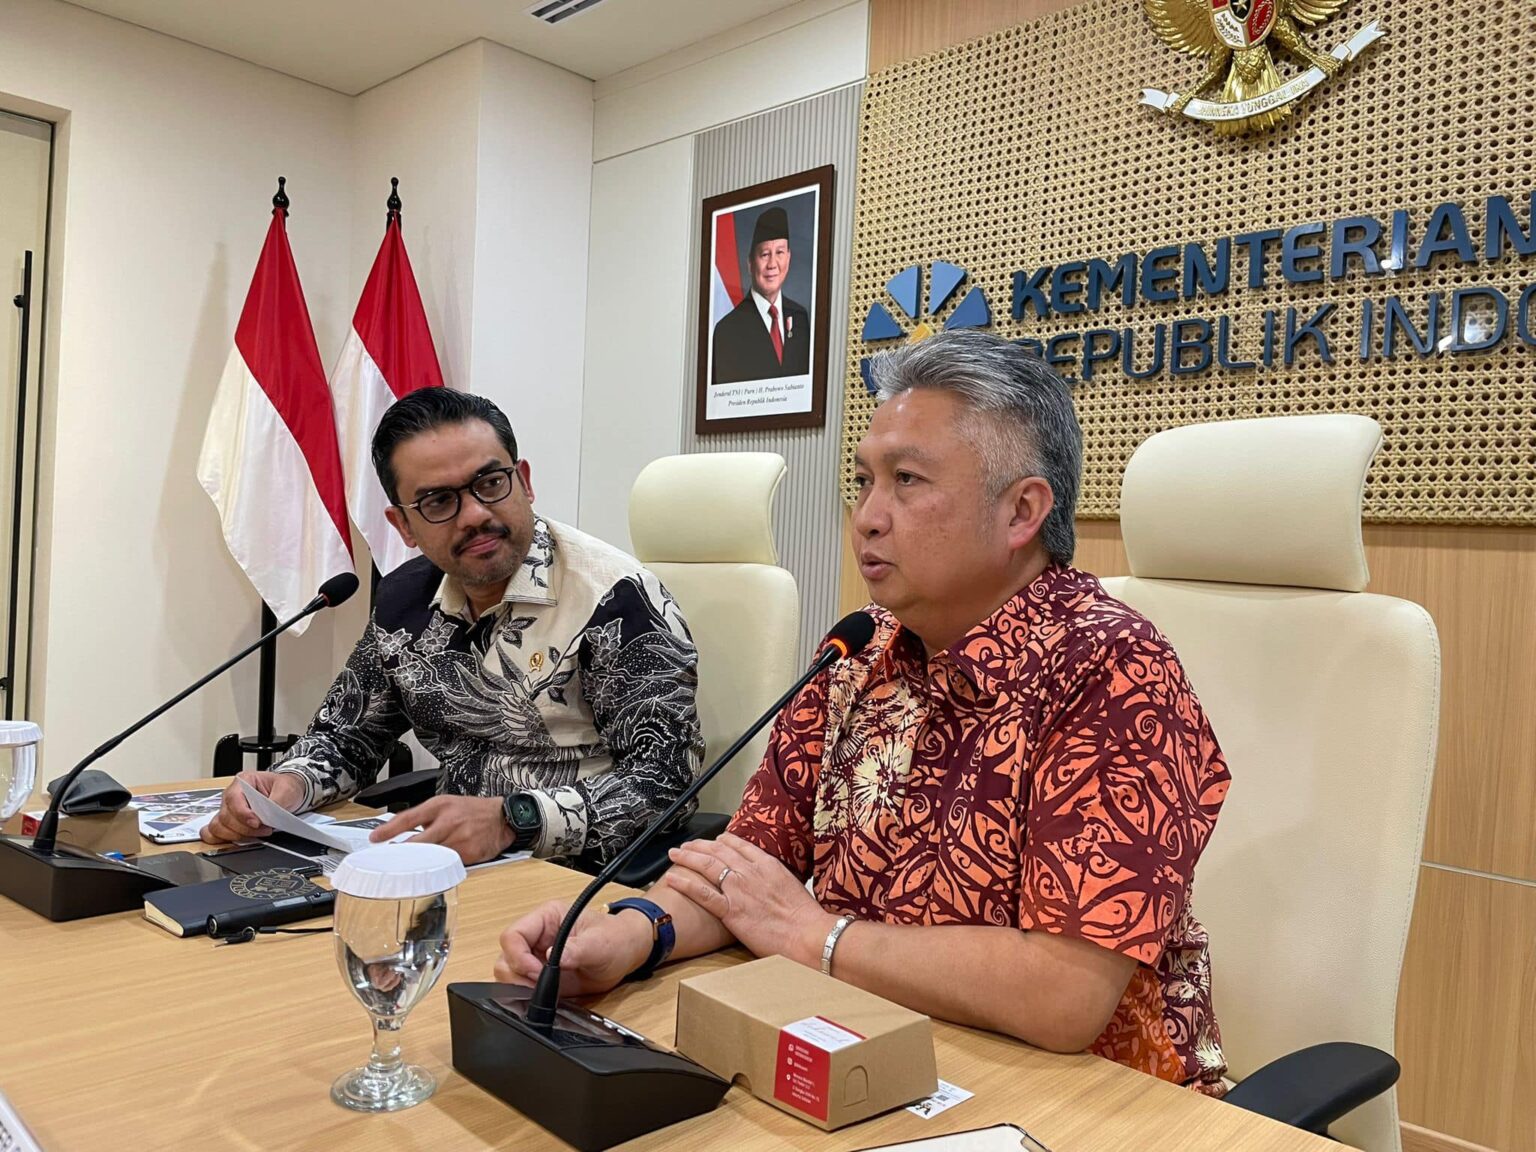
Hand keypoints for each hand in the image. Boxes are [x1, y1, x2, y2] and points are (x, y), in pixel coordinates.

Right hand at [201, 771, 304, 843]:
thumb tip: (268, 815)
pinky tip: (239, 839)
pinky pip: (214, 833)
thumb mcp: (287, 790)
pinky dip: (224, 839)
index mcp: (243, 781)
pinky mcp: (227, 822)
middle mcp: (231, 794)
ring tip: (257, 834)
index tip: (256, 823)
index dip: (243, 814)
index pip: (233, 798)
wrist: (289, 793)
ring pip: (218, 827)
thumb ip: (277, 802)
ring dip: (237, 835)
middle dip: (245, 828)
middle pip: (225, 816)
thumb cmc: (285, 788)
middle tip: (265, 829)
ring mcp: (227, 809)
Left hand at [369, 794, 512, 864]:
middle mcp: (449, 821)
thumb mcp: (446, 804)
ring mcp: (459, 838)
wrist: (503, 817)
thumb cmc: (472, 811)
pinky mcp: (469, 853)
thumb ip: (424, 817)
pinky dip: (440, 867)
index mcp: (440, 806)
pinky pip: (448, 864)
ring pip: (432, 857)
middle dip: (402, 854)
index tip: (374, 838)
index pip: (409, 818)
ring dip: (420, 863)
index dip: (389, 829)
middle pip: (418, 843)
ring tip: (411, 866)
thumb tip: (399, 831)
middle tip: (389, 861)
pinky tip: (436, 867)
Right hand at [493, 899, 650, 995]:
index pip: (513, 935)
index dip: (518, 956)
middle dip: (517, 975)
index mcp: (546, 918)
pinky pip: (522, 987)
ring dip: (521, 986)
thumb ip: (577, 949)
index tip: (536, 973)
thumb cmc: (615, 939)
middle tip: (540, 986)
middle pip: (506, 957)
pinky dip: (527, 996)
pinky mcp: (541, 976)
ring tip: (546, 991)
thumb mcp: (600, 943)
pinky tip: (546, 998)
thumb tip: (553, 957)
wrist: (626, 954)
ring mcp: (537, 957)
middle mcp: (537, 937)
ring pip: (509, 974)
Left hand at [666, 833, 832, 966]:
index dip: (722, 841)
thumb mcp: (791, 887)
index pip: (739, 845)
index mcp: (767, 864)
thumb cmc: (805, 918)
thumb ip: (774, 879)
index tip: (713, 840)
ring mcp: (739, 889)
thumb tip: (769, 882)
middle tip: (687, 845)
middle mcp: (750, 871)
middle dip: (699, 845)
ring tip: (674, 854)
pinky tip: (672, 877)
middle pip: (718, 851)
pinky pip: (702, 893)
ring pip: (706, 865)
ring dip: (687, 857)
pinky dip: (685, 883)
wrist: (808, 935)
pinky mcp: (731, 910)